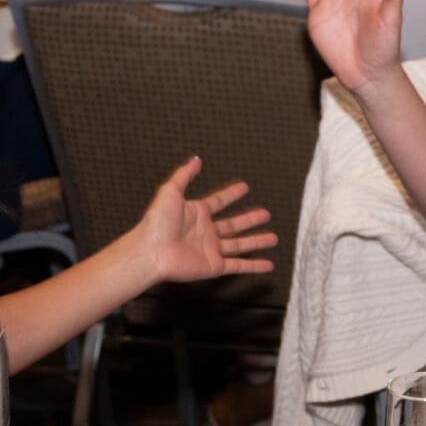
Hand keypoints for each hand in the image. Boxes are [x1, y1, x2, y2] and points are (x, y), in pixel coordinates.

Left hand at [131, 155, 275, 282]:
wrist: (152, 251)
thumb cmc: (157, 222)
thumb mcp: (170, 191)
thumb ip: (185, 175)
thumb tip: (195, 159)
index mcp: (196, 213)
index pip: (218, 201)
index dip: (231, 194)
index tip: (244, 187)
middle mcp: (205, 231)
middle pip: (233, 224)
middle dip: (250, 219)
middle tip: (266, 213)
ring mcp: (211, 249)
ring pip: (239, 244)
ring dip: (256, 241)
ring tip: (273, 237)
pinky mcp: (214, 266)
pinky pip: (238, 265)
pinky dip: (254, 266)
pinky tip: (267, 265)